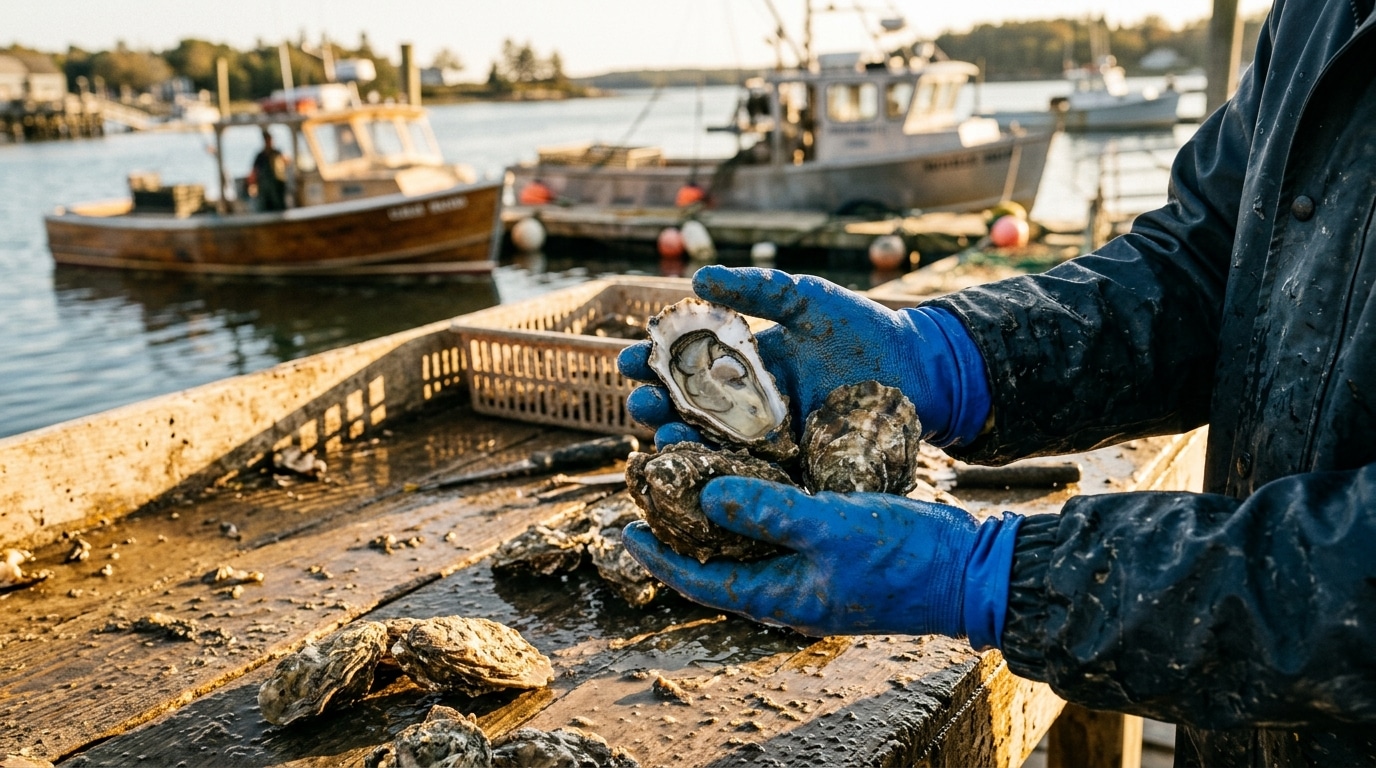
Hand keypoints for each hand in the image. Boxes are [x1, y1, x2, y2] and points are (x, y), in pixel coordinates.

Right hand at [618, 266, 989, 448]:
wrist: (921, 372)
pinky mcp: (793, 470)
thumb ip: (756, 288)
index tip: (628, 357)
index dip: (651, 362)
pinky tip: (698, 471)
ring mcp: (768, 441)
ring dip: (678, 441)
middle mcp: (748, 406)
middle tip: (640, 401)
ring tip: (660, 433)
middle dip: (655, 405)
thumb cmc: (864, 331)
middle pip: (686, 410)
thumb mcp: (805, 300)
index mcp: (744, 365)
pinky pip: (750, 477)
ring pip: (709, 446)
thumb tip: (696, 277)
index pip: (684, 365)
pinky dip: (721, 476)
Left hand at [622, 476, 1022, 646]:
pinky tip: (751, 464)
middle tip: (650, 486)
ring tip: (689, 468)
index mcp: (781, 596)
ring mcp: (812, 567)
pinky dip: (758, 496)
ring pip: (748, 538)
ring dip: (717, 505)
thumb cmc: (904, 557)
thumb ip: (768, 511)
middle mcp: (790, 585)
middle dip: (682, 525)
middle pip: (717, 558)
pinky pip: (781, 523)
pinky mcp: (833, 544)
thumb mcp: (829, 527)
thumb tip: (708, 495)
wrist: (970, 569)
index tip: (624, 530)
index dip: (659, 557)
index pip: (700, 582)